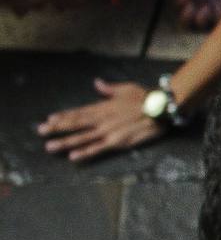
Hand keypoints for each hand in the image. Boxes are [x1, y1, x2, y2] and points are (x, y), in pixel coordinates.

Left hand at [37, 78, 163, 161]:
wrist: (161, 108)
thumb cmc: (146, 96)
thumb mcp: (126, 88)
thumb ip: (109, 88)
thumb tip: (97, 83)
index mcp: (103, 106)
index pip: (79, 112)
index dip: (64, 116)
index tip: (49, 119)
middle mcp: (102, 119)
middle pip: (76, 124)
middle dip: (57, 128)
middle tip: (41, 131)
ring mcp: (108, 131)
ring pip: (83, 137)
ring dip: (65, 142)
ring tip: (50, 147)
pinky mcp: (117, 141)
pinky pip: (98, 148)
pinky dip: (85, 152)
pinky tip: (73, 157)